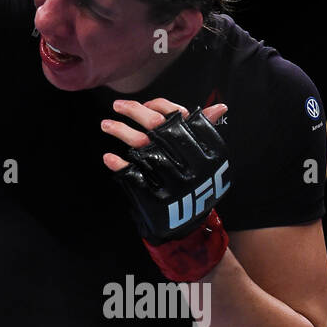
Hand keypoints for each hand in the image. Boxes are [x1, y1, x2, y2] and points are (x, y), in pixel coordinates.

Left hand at [101, 98, 231, 281]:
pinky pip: (130, 173)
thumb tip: (220, 107)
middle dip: (134, 111)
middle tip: (117, 105)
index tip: (146, 103)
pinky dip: (118, 164)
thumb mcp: (207, 158)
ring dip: (120, 131)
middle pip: (155, 126)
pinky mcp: (151, 191)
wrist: (190, 222)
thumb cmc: (197, 183)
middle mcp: (181, 156)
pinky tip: (108, 157)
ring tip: (105, 124)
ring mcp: (165, 174)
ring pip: (140, 145)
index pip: (176, 115)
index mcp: (196, 145)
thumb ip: (206, 131)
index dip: (159, 105)